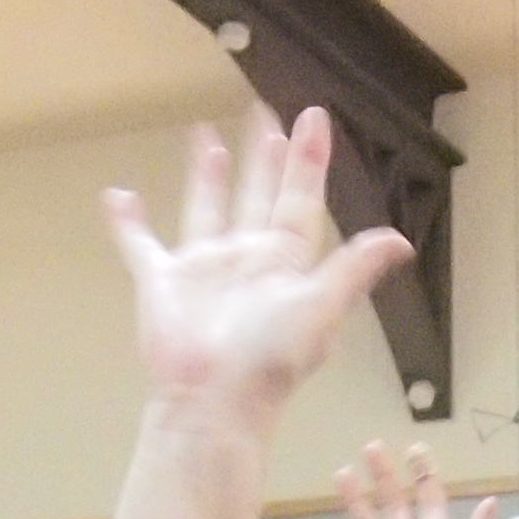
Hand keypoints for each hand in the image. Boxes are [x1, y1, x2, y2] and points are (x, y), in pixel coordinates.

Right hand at [106, 109, 414, 441]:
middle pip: (258, 198)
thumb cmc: (268, 358)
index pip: (301, 201)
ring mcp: (203, 270)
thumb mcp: (321, 309)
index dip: (308, 162)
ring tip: (207, 137)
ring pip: (207, 209)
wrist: (212, 400)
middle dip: (264, 160)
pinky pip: (140, 246)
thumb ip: (355, 270)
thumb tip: (401, 242)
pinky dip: (127, 224)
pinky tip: (117, 196)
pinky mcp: (160, 282)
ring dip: (208, 177)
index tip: (314, 119)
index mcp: (285, 264)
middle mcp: (247, 261)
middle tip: (265, 118)